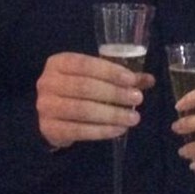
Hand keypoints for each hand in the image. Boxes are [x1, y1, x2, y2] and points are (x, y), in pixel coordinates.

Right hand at [36, 52, 154, 148]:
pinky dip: (102, 131)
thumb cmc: (76, 88)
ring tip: (132, 117)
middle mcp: (47, 82)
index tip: (132, 80)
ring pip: (83, 110)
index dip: (109, 71)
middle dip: (114, 93)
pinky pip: (79, 131)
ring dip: (111, 114)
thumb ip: (118, 77)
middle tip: (137, 98)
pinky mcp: (49, 129)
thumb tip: (149, 79)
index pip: (85, 64)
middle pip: (84, 87)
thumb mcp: (93, 76)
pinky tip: (119, 130)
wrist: (51, 113)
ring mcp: (46, 106)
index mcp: (58, 63)